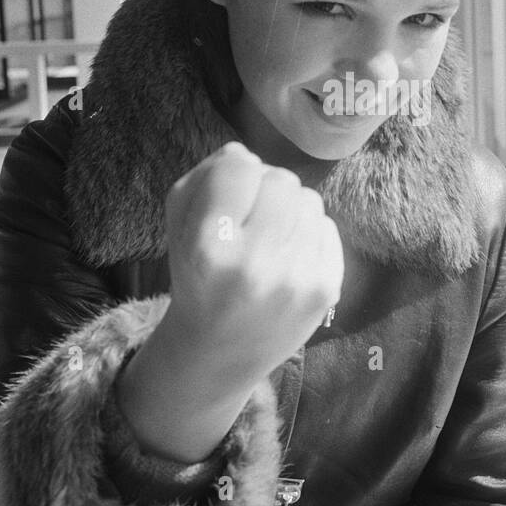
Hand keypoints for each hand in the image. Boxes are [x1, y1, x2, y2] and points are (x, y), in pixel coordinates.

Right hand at [164, 142, 343, 384]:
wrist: (220, 350)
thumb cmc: (197, 277)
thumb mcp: (178, 225)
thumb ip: (205, 177)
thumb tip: (245, 154)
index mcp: (208, 247)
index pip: (239, 167)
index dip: (233, 173)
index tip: (228, 195)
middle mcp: (254, 264)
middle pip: (281, 179)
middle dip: (264, 190)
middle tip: (250, 218)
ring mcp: (296, 279)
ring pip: (309, 199)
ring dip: (289, 210)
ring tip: (269, 239)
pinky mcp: (326, 289)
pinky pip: (327, 227)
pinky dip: (308, 234)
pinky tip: (287, 258)